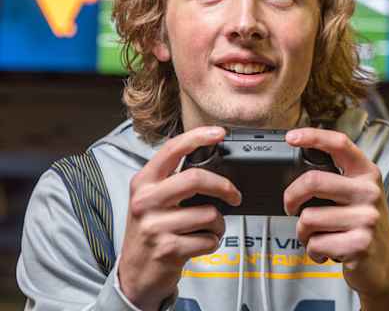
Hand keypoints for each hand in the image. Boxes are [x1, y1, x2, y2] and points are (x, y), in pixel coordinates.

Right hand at [118, 126, 241, 310]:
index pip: (172, 149)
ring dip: (219, 224)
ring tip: (211, 228)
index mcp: (144, 181)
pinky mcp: (168, 249)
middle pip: (195, 179)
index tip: (220, 133)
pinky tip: (201, 243)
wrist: (134, 273)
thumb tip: (212, 164)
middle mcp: (146, 200)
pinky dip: (213, 241)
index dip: (198, 137)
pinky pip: (208, 239)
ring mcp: (155, 226)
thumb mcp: (152, 198)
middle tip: (235, 195)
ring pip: (209, 214)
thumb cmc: (149, 230)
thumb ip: (173, 180)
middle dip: (224, 187)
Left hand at [284, 128, 388, 310]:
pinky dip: (313, 251)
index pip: (339, 143)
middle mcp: (369, 191)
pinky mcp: (360, 245)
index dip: (313, 136)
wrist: (387, 267)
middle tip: (290, 206)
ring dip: (303, 232)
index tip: (291, 137)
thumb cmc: (363, 226)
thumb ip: (335, 178)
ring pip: (309, 218)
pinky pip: (316, 244)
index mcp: (366, 172)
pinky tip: (327, 251)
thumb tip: (297, 167)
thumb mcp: (357, 194)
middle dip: (291, 196)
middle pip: (313, 180)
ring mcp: (367, 218)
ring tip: (317, 236)